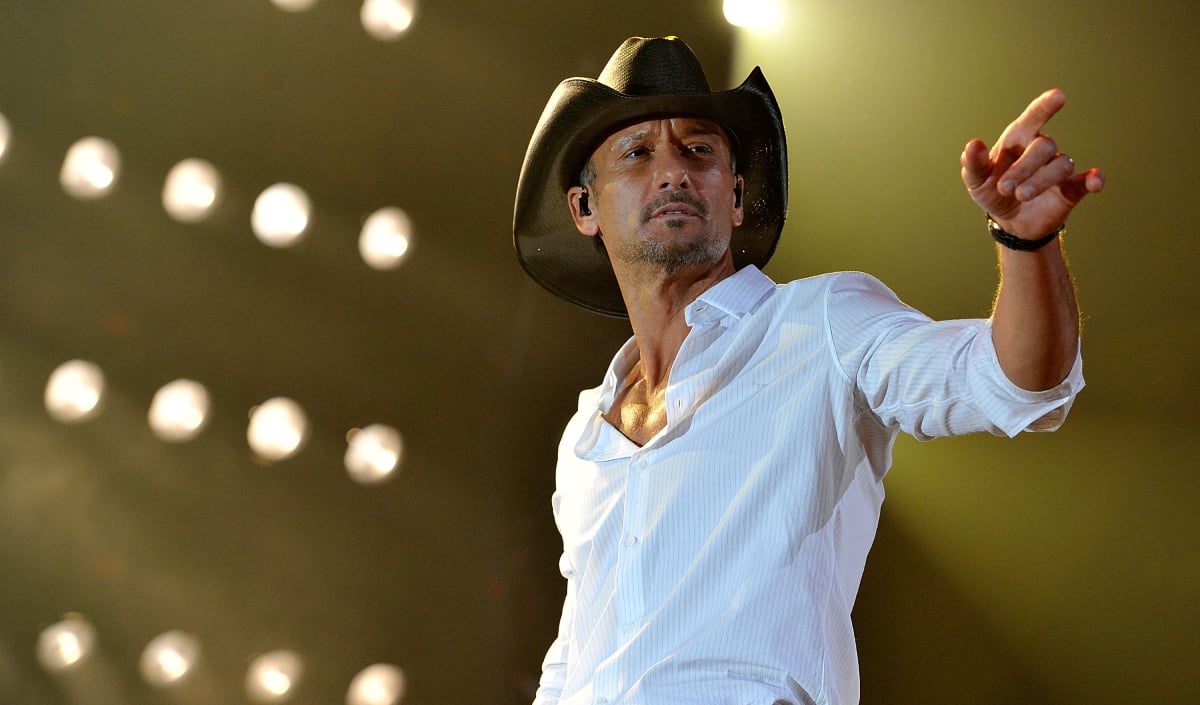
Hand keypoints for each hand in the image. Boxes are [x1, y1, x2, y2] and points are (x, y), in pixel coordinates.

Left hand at [961, 89, 1103, 239]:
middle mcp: (1041, 150)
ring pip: (1061, 166)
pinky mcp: (1070, 190)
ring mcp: (1056, 169)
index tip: (1058, 96)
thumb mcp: (975, 180)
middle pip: (1044, 146)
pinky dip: (1094, 179)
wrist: (1008, 220)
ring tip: (1020, 195)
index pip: (1033, 118)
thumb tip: (973, 145)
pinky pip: (1086, 181)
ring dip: (1041, 180)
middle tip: (1005, 187)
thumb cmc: (992, 190)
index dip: (1045, 107)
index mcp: (1018, 139)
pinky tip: (1095, 181)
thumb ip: (973, 163)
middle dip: (1024, 167)